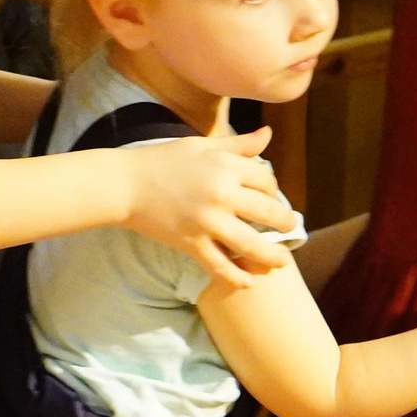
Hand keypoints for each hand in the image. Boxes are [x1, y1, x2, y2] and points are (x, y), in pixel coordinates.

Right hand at [124, 129, 296, 287]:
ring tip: (281, 262)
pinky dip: (236, 276)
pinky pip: (219, 265)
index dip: (274, 191)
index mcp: (226, 166)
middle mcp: (222, 194)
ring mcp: (207, 221)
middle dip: (284, 223)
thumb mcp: (203, 146)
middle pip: (267, 213)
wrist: (126, 184)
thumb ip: (239, 144)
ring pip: (250, 244)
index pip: (267, 181)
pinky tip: (248, 283)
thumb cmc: (164, 160)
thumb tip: (268, 133)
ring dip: (271, 256)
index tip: (272, 198)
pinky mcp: (191, 243)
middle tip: (290, 228)